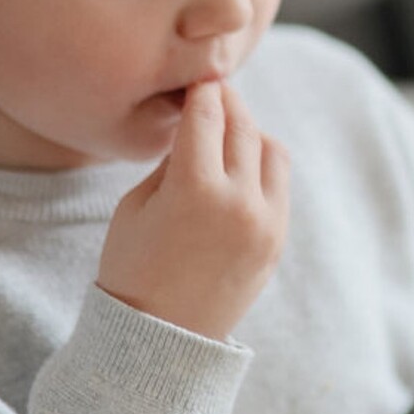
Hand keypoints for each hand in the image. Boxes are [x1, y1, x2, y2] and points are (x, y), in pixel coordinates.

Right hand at [97, 82, 289, 338]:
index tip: (196, 76)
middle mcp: (240, 203)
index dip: (201, 89)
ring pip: (271, 149)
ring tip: (224, 131)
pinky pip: (279, 183)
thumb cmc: (133, 266)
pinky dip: (262, 164)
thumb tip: (198, 126)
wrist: (162, 336)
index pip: (207, 115)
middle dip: (227, 102)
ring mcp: (267, 223)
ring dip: (249, 131)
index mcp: (195, 190)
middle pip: (243, 125)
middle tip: (212, 91)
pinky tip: (238, 164)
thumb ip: (172, 160)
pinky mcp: (278, 239)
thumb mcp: (137, 204)